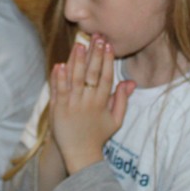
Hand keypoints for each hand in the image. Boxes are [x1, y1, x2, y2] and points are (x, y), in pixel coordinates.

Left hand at [49, 34, 134, 173]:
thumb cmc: (98, 135)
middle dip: (94, 55)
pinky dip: (59, 78)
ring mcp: (72, 105)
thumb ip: (122, 100)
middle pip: (91, 74)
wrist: (80, 154)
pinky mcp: (58, 109)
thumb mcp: (116, 119)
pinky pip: (59, 91)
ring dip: (76, 61)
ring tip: (79, 45)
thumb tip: (131, 82)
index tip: (108, 45)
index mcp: (101, 103)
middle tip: (96, 37)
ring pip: (74, 79)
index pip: (106, 77)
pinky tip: (59, 65)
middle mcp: (87, 102)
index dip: (107, 60)